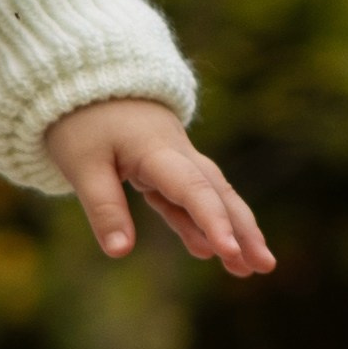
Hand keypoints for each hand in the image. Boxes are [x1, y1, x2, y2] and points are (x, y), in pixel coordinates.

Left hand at [44, 97, 273, 276]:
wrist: (88, 80)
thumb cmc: (82, 121)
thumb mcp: (82, 165)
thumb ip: (104, 208)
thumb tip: (120, 253)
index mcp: (157, 152)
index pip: (193, 189)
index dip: (212, 221)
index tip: (228, 251)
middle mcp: (177, 155)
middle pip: (218, 194)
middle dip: (244, 230)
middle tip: (265, 266)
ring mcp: (176, 161)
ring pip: (213, 197)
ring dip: (233, 230)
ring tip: (252, 268)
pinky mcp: (166, 170)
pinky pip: (191, 199)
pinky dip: (202, 224)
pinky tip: (211, 251)